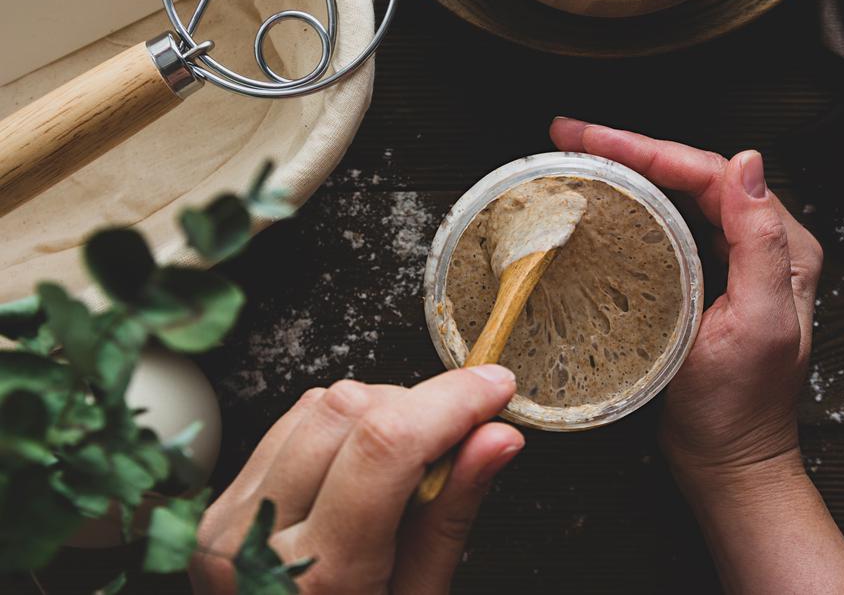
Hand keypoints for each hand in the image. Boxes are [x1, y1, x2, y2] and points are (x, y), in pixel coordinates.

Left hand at [190, 366, 522, 593]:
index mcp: (319, 576)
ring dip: (379, 410)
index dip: (450, 402)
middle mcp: (259, 538)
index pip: (385, 446)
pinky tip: (362, 463)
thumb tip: (496, 437)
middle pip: (348, 410)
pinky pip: (290, 422)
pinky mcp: (224, 501)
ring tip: (407, 463)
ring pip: (318, 404)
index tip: (492, 389)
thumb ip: (452, 513)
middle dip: (419, 405)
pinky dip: (340, 424)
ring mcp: (231, 516)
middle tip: (458, 436)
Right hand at [548, 120, 843, 594]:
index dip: (648, 149)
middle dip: (629, 150)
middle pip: (689, 177)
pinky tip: (604, 203)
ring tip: (579, 156)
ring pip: (675, 197)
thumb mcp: (758, 324)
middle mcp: (757, 246)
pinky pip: (666, 229)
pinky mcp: (700, 282)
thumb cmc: (740, 407)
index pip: (710, 175)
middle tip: (571, 137)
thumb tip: (748, 164)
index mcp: (778, 247)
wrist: (728, 460)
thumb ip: (760, 243)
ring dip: (627, 172)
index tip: (594, 139)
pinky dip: (631, 208)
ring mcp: (726, 264)